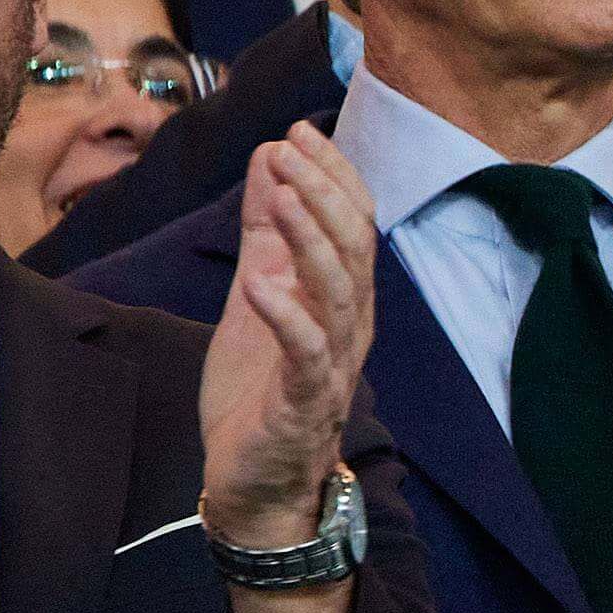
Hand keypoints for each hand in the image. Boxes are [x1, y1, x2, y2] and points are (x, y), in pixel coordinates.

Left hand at [202, 124, 373, 544]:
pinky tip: (262, 283)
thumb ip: (266, 232)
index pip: (355, 226)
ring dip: (311, 240)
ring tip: (281, 194)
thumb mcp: (258, 293)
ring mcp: (331, 367)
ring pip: (339, 294)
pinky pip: (306, 356)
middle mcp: (349, 329)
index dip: (333, 177)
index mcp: (342, 301)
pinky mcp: (304, 404)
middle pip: (355, 251)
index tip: (297, 132)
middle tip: (290, 149)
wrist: (257, 481)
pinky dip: (287, 318)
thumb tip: (270, 159)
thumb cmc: (261, 390)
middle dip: (325, 194)